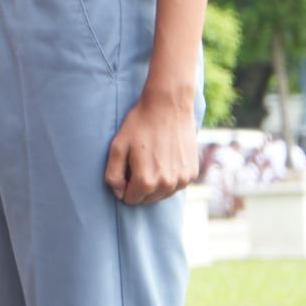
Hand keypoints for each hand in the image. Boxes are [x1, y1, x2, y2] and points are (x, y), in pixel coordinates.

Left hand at [104, 83, 200, 204]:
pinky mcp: (192, 173)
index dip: (124, 184)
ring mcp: (183, 180)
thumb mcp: (118, 147)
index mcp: (146, 182)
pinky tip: (164, 159)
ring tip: (151, 159)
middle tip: (138, 161)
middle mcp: (167, 185)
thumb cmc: (140, 125)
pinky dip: (168, 178)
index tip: (126, 167)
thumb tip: (119, 194)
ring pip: (162, 194)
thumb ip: (113, 175)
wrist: (168, 107)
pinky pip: (176, 185)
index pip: (130, 199)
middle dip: (139, 185)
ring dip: (154, 183)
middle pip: (147, 199)